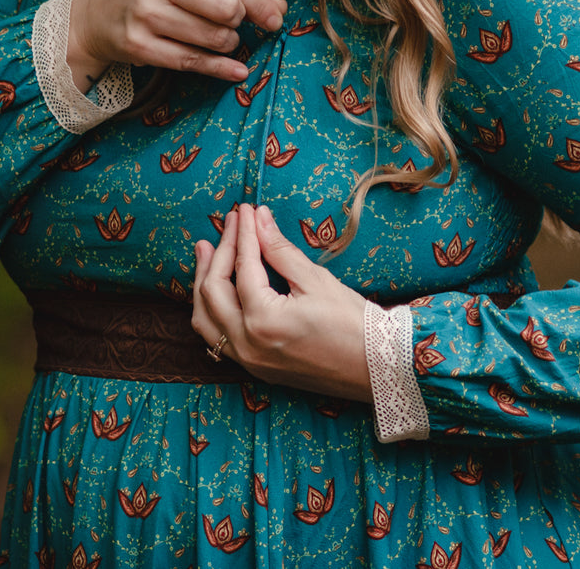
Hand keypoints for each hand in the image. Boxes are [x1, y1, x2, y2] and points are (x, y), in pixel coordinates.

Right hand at [67, 0, 286, 89]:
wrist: (92, 11)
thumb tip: (278, 10)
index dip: (259, 4)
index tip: (274, 19)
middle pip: (226, 10)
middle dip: (237, 22)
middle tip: (229, 23)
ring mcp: (145, 14)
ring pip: (213, 39)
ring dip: (226, 44)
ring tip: (217, 38)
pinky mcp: (139, 46)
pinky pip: (193, 62)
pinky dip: (220, 69)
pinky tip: (236, 70)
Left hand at [191, 204, 371, 401]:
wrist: (375, 368)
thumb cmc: (352, 324)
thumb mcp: (317, 280)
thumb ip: (280, 250)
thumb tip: (259, 220)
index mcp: (263, 321)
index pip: (243, 266)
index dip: (245, 233)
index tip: (247, 210)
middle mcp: (247, 344)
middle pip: (214, 291)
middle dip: (220, 252)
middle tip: (229, 223)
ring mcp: (248, 360)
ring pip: (205, 319)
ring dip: (204, 283)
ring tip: (207, 251)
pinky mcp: (255, 368)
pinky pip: (217, 338)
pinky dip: (211, 311)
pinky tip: (216, 291)